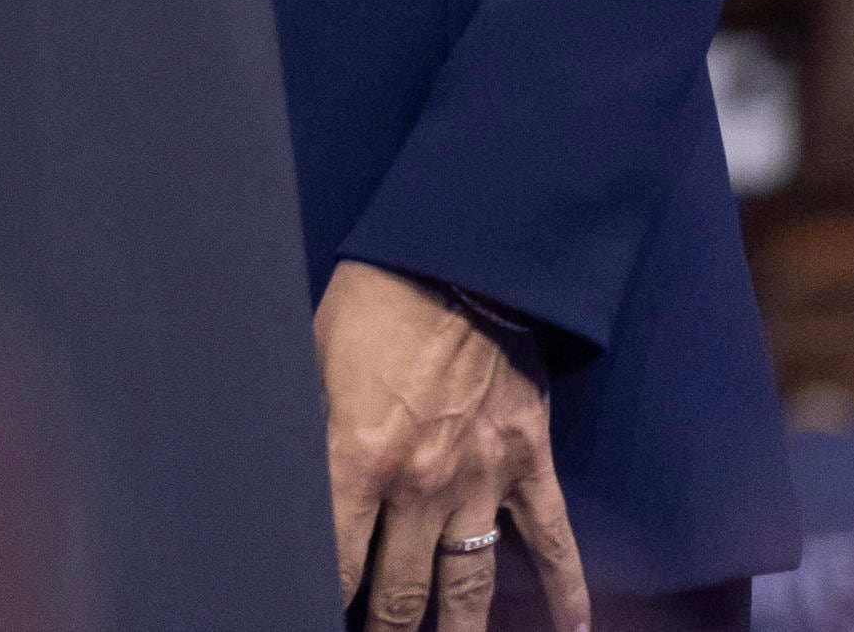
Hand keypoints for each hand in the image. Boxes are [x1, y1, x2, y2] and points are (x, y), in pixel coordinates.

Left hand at [317, 260, 582, 631]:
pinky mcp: (528, 463)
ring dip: (459, 631)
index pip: (336, 560)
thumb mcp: (311, 358)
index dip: (323, 598)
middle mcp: (422, 486)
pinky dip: (569, 590)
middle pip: (403, 592)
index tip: (312, 615)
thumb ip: (304, 426)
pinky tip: (574, 631)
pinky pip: (553, 541)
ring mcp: (482, 481)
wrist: (462, 259)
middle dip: (386, 629)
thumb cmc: (375, 302)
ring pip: (470, 586)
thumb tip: (279, 471)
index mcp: (358, 458)